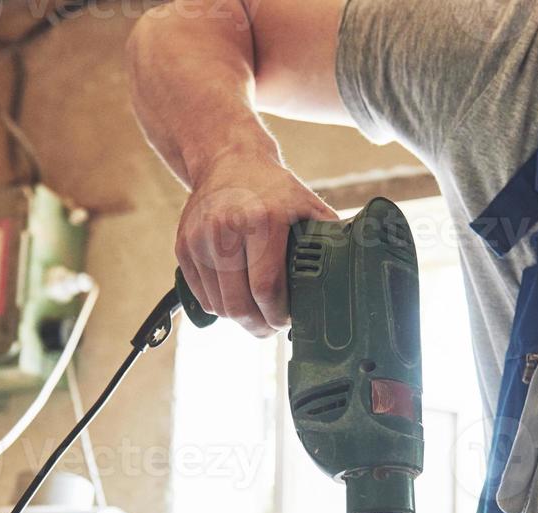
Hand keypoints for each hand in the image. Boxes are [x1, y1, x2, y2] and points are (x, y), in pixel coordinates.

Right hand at [176, 146, 337, 336]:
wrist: (227, 159)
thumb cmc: (272, 187)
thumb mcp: (306, 204)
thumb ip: (328, 237)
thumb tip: (354, 268)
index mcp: (262, 221)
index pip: (266, 289)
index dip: (278, 315)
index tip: (287, 320)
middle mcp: (225, 230)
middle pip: (239, 305)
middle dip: (259, 326)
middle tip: (271, 327)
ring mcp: (200, 239)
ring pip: (219, 306)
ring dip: (239, 319)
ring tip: (256, 313)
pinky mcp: (183, 247)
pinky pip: (201, 296)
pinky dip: (219, 305)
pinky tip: (236, 297)